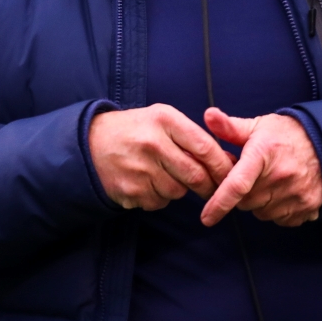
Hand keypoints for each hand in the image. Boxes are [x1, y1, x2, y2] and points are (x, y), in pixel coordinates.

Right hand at [89, 105, 235, 210]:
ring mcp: (140, 169)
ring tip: (162, 174)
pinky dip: (159, 197)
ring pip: (178, 191)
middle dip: (208, 186)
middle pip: (195, 175)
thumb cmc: (134, 130)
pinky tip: (146, 182)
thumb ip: (189, 136)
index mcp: (164, 119)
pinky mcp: (131, 190)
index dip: (222, 165)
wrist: (90, 143)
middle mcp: (153, 143)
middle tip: (211, 189)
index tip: (231, 175)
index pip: (205, 146)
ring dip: (178, 189)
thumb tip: (223, 162)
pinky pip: (159, 202)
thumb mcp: (160, 119)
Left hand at [200, 108, 321, 227]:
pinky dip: (277, 210)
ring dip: (259, 203)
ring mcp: (296, 194)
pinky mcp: (308, 208)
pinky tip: (282, 192)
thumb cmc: (287, 135)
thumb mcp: (259, 126)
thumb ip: (230, 127)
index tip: (206, 218)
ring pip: (262, 212)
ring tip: (269, 182)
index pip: (237, 184)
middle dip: (242, 194)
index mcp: (263, 154)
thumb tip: (208, 116)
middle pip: (246, 201)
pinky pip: (281, 219)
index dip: (219, 203)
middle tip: (251, 177)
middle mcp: (280, 176)